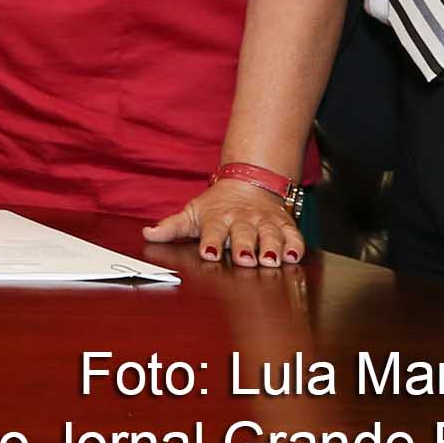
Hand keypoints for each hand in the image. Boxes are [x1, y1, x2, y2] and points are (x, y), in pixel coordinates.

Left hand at [143, 177, 302, 266]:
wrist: (249, 182)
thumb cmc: (217, 206)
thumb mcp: (192, 213)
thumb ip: (171, 226)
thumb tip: (148, 234)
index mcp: (217, 218)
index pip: (213, 231)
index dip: (211, 242)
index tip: (210, 253)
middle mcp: (242, 220)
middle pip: (243, 233)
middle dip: (244, 246)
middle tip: (245, 259)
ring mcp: (264, 222)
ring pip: (270, 235)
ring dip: (271, 247)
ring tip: (271, 260)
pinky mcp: (284, 224)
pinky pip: (293, 235)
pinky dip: (295, 245)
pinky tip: (294, 255)